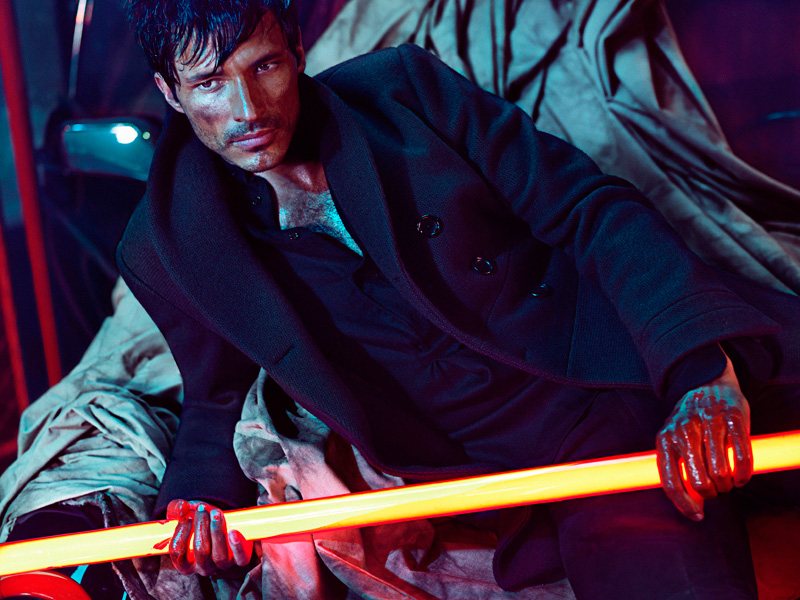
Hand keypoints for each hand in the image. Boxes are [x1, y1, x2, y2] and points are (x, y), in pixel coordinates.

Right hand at [166, 499, 253, 575]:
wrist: (230, 529)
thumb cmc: (205, 524)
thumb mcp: (190, 515)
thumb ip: (179, 509)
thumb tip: (181, 506)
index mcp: (187, 563)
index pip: (178, 554)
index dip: (181, 534)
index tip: (186, 518)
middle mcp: (204, 567)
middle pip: (201, 552)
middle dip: (200, 527)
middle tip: (202, 509)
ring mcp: (223, 565)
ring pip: (219, 555)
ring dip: (217, 531)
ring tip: (216, 513)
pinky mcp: (241, 560)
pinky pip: (240, 557)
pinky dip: (237, 545)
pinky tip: (233, 531)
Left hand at [655, 352, 752, 520]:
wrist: (707, 384)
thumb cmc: (690, 423)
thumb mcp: (673, 442)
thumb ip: (677, 470)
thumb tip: (692, 509)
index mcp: (665, 439)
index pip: (671, 482)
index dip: (684, 505)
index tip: (698, 517)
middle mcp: (684, 430)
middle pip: (699, 481)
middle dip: (711, 493)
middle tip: (716, 490)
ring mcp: (708, 422)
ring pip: (721, 472)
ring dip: (727, 485)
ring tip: (728, 482)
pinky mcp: (733, 417)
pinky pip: (742, 456)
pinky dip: (744, 474)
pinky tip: (742, 478)